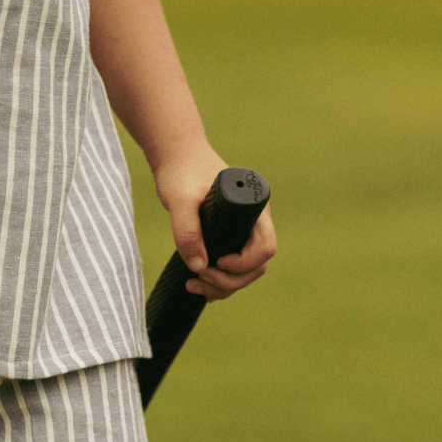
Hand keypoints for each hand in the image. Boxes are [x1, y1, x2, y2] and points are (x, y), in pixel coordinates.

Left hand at [155, 150, 276, 302]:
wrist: (175, 155)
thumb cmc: (180, 171)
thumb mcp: (179, 199)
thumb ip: (186, 229)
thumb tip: (199, 267)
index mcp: (253, 209)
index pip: (265, 247)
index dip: (244, 263)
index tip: (217, 261)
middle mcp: (253, 222)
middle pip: (257, 265)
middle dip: (230, 280)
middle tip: (197, 279)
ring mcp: (242, 230)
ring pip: (245, 271)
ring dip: (223, 285)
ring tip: (192, 285)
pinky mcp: (228, 235)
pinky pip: (233, 266)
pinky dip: (219, 280)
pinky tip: (198, 283)